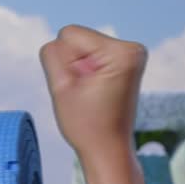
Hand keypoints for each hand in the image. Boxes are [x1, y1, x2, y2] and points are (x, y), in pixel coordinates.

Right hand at [38, 24, 148, 159]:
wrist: (108, 149)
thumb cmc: (86, 124)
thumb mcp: (59, 86)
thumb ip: (52, 53)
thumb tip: (58, 42)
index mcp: (121, 51)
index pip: (68, 34)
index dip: (64, 62)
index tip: (80, 87)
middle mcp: (132, 48)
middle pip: (77, 39)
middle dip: (73, 65)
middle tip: (85, 93)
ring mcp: (132, 55)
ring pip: (82, 47)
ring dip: (79, 70)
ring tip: (91, 94)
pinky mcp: (127, 62)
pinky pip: (91, 55)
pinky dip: (88, 72)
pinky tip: (96, 92)